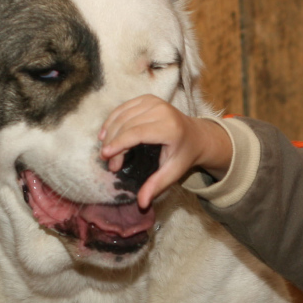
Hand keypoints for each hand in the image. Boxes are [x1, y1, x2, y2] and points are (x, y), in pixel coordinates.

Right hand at [99, 95, 232, 207]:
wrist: (196, 135)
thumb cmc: (184, 155)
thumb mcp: (174, 173)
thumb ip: (157, 186)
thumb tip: (141, 204)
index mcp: (169, 128)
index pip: (137, 133)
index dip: (119, 144)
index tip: (105, 156)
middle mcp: (161, 110)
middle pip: (127, 125)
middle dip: (113, 143)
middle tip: (108, 162)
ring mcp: (154, 101)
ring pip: (122, 115)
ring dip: (109, 132)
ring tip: (106, 151)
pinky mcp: (147, 98)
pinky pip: (123, 108)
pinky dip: (112, 120)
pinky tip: (105, 134)